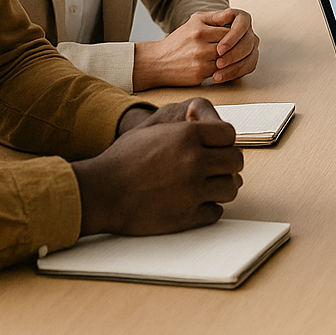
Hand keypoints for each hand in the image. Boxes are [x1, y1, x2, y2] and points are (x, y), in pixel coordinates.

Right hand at [75, 97, 242, 235]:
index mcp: (187, 135)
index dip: (224, 140)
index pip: (229, 134)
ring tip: (209, 185)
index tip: (219, 147)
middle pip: (235, 161)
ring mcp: (192, 190)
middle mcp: (194, 161)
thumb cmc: (122, 160)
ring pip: (230, 188)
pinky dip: (209, 208)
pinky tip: (197, 202)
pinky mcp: (186, 215)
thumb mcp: (151, 129)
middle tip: (217, 167)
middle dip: (228, 163)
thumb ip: (182, 124)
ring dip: (222, 186)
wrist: (100, 193)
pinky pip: (215, 212)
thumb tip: (202, 119)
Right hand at [133, 8, 258, 88]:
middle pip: (229, 46)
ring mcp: (200, 61)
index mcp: (200, 30)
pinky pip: (220, 71)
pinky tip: (220, 67)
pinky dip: (222, 70)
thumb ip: (215, 16)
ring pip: (226, 59)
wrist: (158, 62)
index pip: (229, 32)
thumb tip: (233, 14)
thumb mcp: (194, 21)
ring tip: (227, 57)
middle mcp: (200, 44)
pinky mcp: (199, 75)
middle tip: (235, 49)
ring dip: (229, 60)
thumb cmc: (179, 40)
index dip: (234, 36)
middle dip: (233, 48)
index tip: (235, 38)